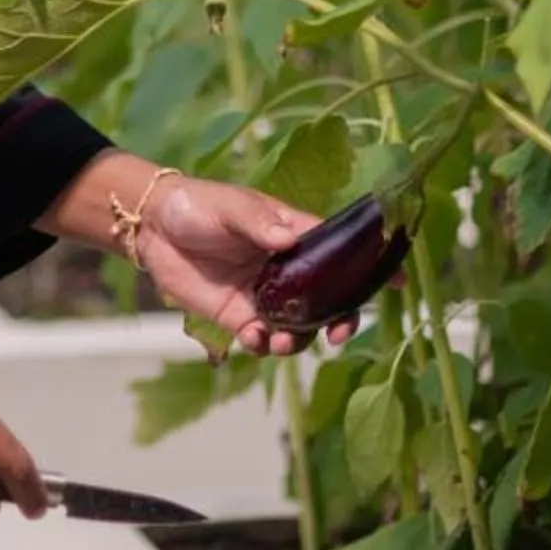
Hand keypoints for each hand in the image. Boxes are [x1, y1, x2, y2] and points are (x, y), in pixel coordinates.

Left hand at [132, 175, 361, 359]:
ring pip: (298, 326)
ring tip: (281, 343)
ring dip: (298, 341)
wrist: (152, 227)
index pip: (341, 251)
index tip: (398, 283)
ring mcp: (264, 295)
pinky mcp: (237, 315)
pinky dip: (263, 345)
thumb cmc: (198, 205)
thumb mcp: (229, 206)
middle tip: (337, 335)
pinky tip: (253, 338)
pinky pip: (261, 338)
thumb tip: (287, 239)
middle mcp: (286, 270)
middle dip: (340, 320)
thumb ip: (257, 222)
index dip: (369, 267)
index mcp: (294, 236)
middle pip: (328, 300)